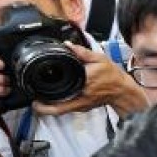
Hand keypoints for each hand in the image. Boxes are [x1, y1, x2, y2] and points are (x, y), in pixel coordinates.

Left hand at [32, 43, 147, 116]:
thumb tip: (67, 45)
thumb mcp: (100, 59)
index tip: (34, 99)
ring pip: (61, 111)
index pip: (62, 95)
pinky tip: (53, 99)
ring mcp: (82, 105)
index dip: (45, 102)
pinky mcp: (83, 107)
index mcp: (83, 83)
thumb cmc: (113, 76)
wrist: (123, 90)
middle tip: (32, 102)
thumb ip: (82, 52)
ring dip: (48, 108)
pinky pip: (66, 109)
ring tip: (39, 101)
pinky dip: (57, 106)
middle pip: (57, 109)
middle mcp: (81, 97)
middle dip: (42, 107)